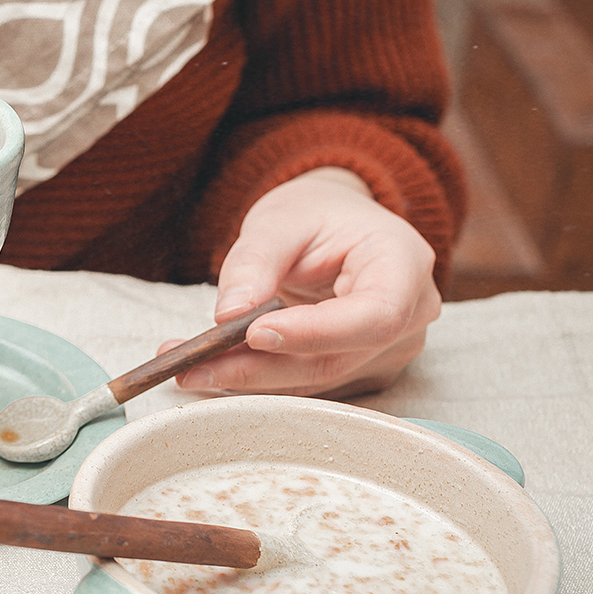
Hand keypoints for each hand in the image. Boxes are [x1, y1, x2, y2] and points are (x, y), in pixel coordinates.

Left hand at [167, 168, 439, 396]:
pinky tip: (207, 369)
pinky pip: (303, 379)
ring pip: (314, 378)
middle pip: (335, 358)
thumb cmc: (316, 214)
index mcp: (403, 265)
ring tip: (185, 367)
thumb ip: (256, 261)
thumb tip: (230, 314)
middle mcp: (408, 316)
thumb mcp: (280, 220)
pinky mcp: (356, 367)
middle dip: (258, 367)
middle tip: (192, 366)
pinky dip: (254, 377)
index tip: (255, 333)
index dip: (315, 333)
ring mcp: (387, 349)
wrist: (335, 225)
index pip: (372, 316)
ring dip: (246, 378)